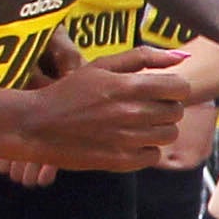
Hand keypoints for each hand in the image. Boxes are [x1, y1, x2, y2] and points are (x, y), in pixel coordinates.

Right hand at [11, 42, 197, 169]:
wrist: (36, 126)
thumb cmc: (69, 93)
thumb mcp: (101, 66)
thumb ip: (142, 57)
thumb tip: (182, 56)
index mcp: (128, 86)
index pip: (179, 88)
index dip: (174, 88)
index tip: (161, 89)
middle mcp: (131, 114)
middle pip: (176, 112)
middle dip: (166, 107)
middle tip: (145, 106)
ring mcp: (128, 140)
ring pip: (169, 135)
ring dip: (158, 128)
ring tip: (137, 123)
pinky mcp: (121, 161)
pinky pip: (153, 155)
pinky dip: (146, 148)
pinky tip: (128, 140)